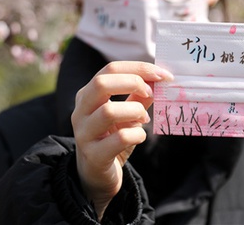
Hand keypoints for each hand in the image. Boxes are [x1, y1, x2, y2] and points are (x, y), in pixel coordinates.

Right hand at [71, 61, 172, 219]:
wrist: (97, 174)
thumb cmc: (112, 138)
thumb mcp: (126, 114)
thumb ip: (139, 96)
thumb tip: (159, 79)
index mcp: (87, 94)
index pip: (110, 69)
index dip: (139, 68)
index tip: (163, 75)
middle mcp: (80, 111)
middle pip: (101, 84)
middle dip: (133, 83)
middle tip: (151, 93)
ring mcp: (84, 133)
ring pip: (108, 111)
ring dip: (135, 111)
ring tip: (144, 118)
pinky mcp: (94, 155)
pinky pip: (119, 138)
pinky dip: (137, 134)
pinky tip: (140, 136)